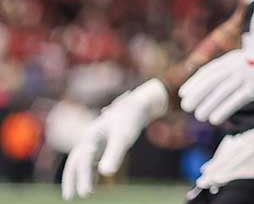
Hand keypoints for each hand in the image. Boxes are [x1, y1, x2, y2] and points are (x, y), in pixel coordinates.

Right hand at [61, 78, 168, 199]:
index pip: (83, 161)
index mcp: (90, 136)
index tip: (85, 194)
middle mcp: (88, 140)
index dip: (82, 178)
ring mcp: (94, 142)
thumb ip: (115, 154)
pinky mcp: (102, 144)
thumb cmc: (130, 120)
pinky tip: (95, 183)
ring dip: (81, 177)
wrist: (138, 105)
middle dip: (71, 179)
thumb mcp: (123, 137)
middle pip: (75, 162)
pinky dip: (90, 172)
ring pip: (83, 162)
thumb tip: (106, 173)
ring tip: (84, 194)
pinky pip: (92, 161)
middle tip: (68, 197)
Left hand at [179, 38, 253, 124]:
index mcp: (233, 58)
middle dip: (197, 94)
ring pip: (221, 92)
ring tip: (199, 116)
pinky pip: (235, 100)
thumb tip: (214, 83)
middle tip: (186, 107)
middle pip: (212, 81)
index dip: (194, 82)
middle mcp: (237, 65)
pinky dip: (223, 109)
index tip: (183, 93)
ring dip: (208, 105)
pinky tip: (215, 118)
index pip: (209, 70)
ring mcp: (246, 76)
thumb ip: (232, 69)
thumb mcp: (247, 61)